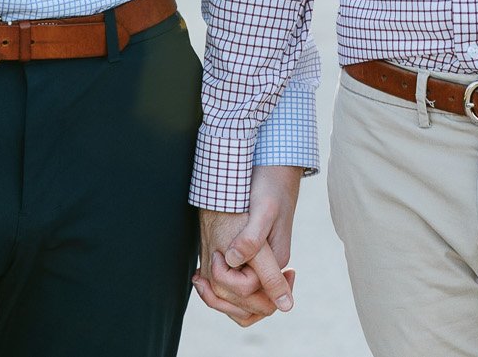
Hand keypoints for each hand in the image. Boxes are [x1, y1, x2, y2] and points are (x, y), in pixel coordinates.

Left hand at [194, 165, 302, 325]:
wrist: (271, 172)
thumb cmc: (268, 187)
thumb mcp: (262, 209)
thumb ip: (251, 239)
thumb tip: (234, 261)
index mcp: (276, 260)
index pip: (251, 292)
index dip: (227, 283)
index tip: (212, 262)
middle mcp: (271, 268)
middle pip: (248, 306)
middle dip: (220, 296)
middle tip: (201, 275)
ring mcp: (262, 265)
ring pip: (241, 303)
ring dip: (218, 297)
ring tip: (200, 277)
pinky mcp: (252, 260)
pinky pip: (236, 289)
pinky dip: (219, 288)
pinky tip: (204, 272)